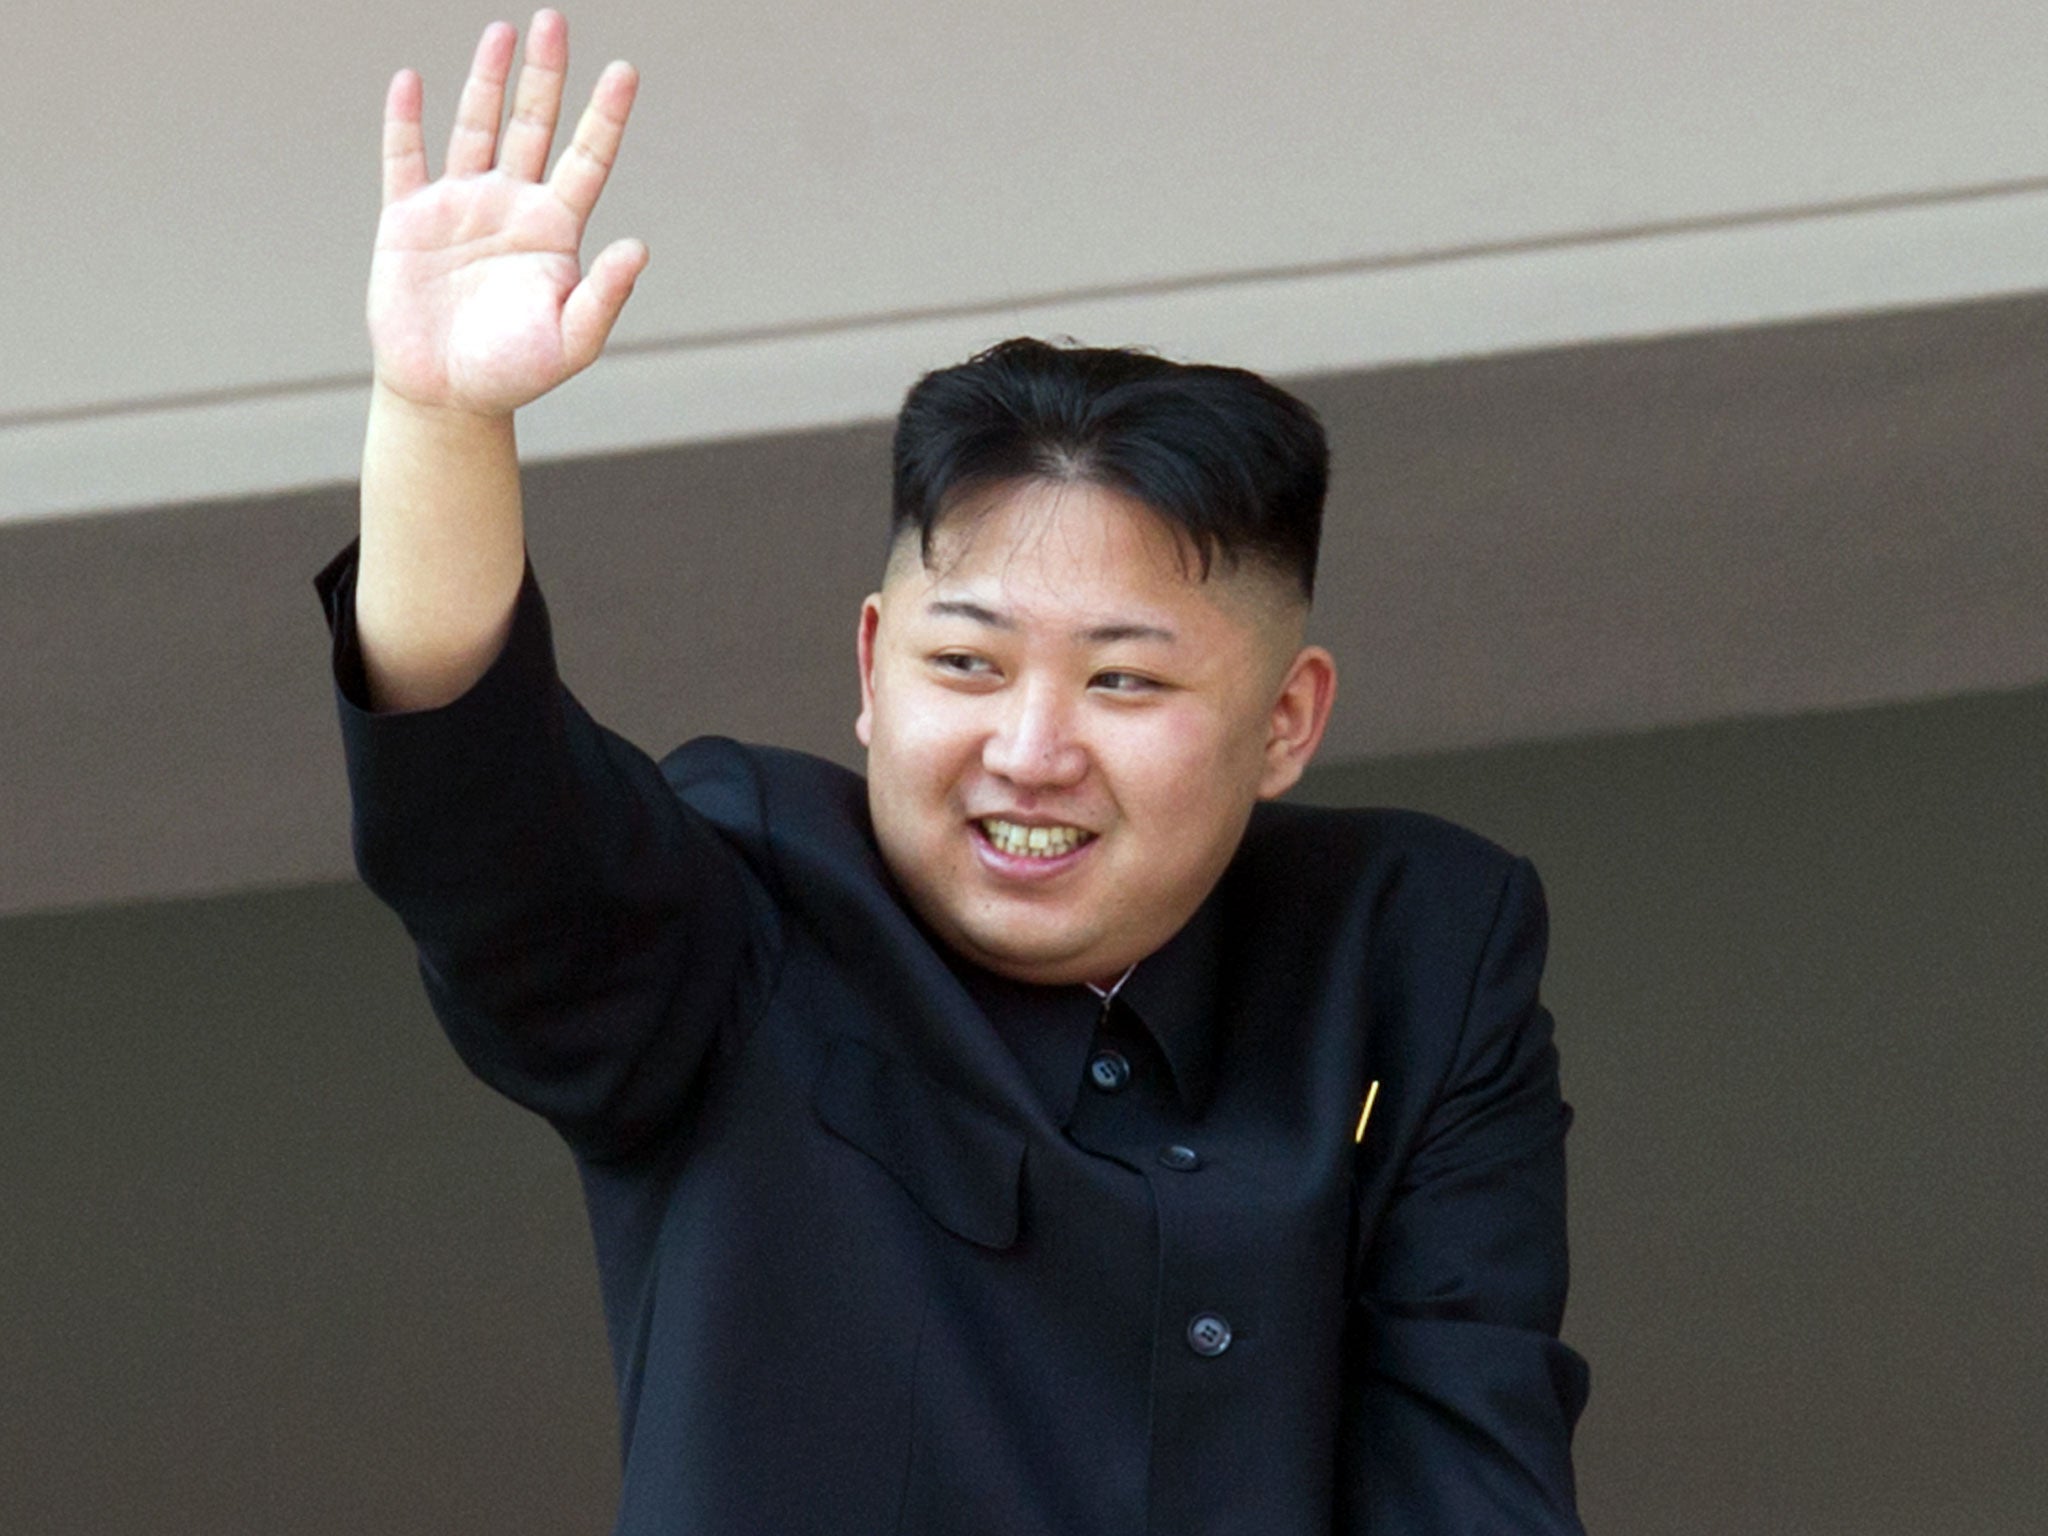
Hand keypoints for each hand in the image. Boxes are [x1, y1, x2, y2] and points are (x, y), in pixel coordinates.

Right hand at [368, 10, 647, 415]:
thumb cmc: (514, 372)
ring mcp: (459, 206)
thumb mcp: (572, 341)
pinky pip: (404, 159)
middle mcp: (511, 206)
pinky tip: (411, 81)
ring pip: (476, 127)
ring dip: (486, 79)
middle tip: (554, 22)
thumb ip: (604, 295)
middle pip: (533, 125)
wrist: (446, 395)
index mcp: (555, 230)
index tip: (625, 71)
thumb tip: (638, 247)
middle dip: (545, 75)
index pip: (587, 159)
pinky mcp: (407, 219)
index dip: (605, 116)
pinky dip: (406, 121)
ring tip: (502, 32)